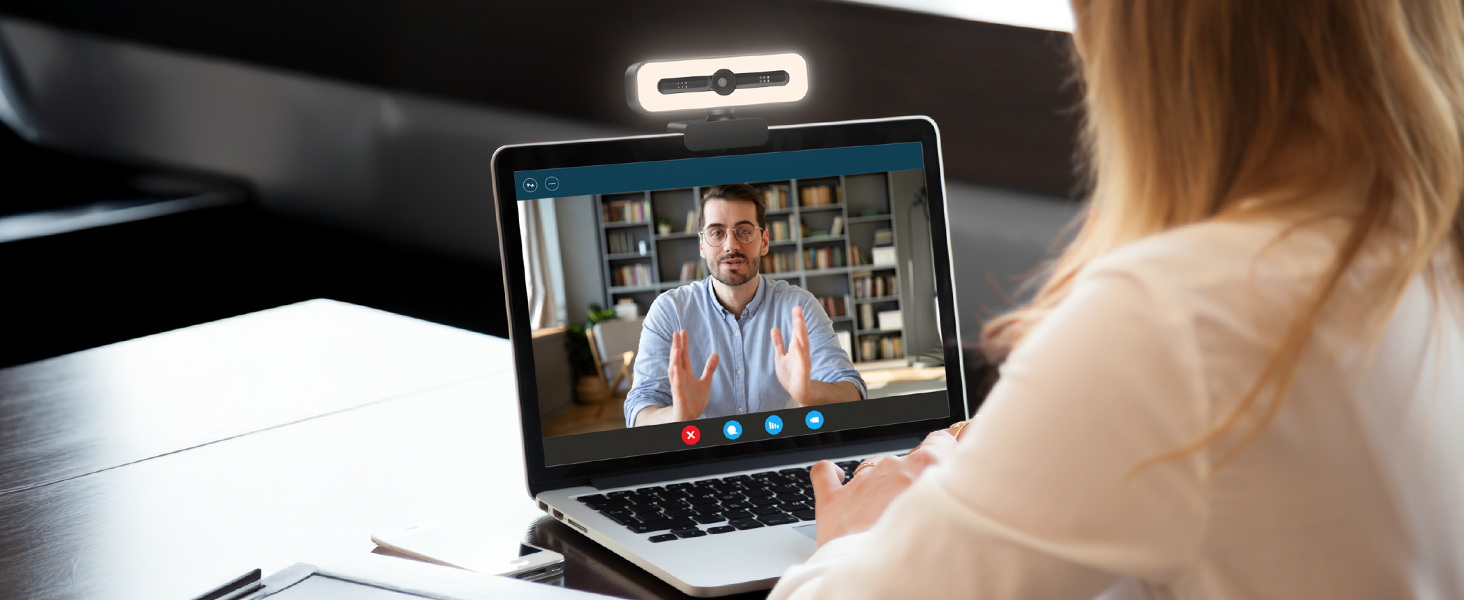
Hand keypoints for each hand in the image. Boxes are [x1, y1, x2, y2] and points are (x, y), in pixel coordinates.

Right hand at [667, 329, 718, 420]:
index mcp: (686, 374)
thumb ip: (709, 369)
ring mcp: (678, 388)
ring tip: (676, 347)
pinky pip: (677, 387)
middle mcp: (680, 379)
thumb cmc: (693, 401)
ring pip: (675, 371)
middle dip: (677, 347)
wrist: (688, 419)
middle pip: (677, 360)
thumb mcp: (705, 383)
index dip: (683, 344)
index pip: (684, 356)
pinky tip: (676, 368)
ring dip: (675, 359)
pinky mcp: (679, 398)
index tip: (682, 331)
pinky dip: (676, 378)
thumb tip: (716, 354)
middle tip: (677, 333)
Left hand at [771, 305, 811, 404]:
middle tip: (798, 309)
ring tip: (798, 322)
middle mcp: (801, 352)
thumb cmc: (791, 374)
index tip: (796, 308)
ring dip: (801, 334)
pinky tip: (797, 344)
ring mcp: (803, 361)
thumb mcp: (781, 356)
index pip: (797, 331)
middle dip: (799, 322)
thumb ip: (778, 343)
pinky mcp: (803, 372)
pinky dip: (800, 353)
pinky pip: (802, 362)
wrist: (799, 391)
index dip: (797, 320)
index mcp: (797, 348)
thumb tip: (774, 328)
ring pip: (803, 345)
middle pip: (801, 335)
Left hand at [808, 429, 957, 545]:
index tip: (948, 455)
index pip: (940, 441)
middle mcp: (892, 467)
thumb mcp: (952, 513)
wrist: (882, 579)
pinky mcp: (833, 499)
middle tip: (916, 505)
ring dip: (878, 483)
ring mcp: (861, 481)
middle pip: (905, 460)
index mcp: (925, 465)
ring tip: (885, 513)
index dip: (944, 448)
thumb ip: (955, 488)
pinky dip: (831, 474)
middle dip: (911, 478)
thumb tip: (963, 477)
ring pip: (872, 467)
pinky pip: (825, 473)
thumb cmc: (922, 551)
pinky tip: (837, 478)